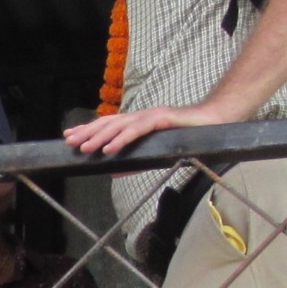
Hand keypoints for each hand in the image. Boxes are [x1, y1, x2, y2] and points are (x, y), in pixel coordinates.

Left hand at [61, 97, 246, 157]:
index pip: (108, 124)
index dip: (88, 129)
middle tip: (69, 142)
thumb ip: (135, 161)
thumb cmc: (188, 136)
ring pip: (119, 125)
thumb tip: (113, 172)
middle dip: (87, 132)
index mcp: (138, 122)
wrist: (216, 121)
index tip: (69, 137)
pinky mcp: (163, 119)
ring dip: (99, 137)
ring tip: (84, 148)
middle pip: (108, 123)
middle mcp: (141, 116)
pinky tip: (109, 148)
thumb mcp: (156, 152)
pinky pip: (138, 130)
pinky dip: (122, 139)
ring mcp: (151, 115)